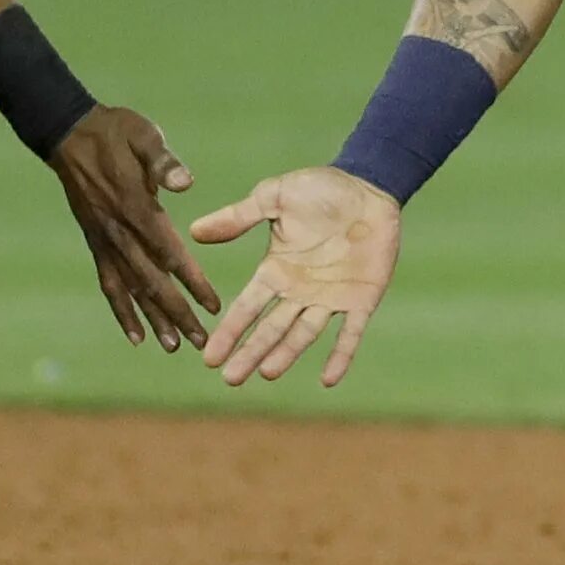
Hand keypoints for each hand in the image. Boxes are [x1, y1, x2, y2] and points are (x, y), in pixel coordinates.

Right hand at [49, 106, 218, 351]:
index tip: (215, 305)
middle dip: (178, 313)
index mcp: (136, 207)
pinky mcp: (96, 243)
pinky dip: (121, 311)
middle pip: (152, 281)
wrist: (71, 134)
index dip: (192, 281)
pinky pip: (109, 283)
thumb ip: (163, 160)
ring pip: (131, 289)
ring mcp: (105, 241)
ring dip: (152, 320)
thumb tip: (185, 182)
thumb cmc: (116, 132)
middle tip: (202, 341)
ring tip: (172, 347)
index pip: (169, 253)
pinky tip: (134, 335)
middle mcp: (119, 232)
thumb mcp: (143, 134)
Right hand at [189, 168, 402, 388]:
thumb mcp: (274, 197)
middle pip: (270, 330)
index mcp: (276, 270)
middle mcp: (300, 291)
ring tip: (267, 373)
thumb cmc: (321, 188)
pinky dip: (340, 356)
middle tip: (230, 379)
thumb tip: (195, 230)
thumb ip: (238, 216)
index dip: (229, 332)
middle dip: (250, 353)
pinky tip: (329, 380)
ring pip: (303, 335)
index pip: (247, 307)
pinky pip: (350, 333)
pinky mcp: (362, 299)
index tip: (209, 357)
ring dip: (286, 354)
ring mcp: (330, 298)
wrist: (369, 185)